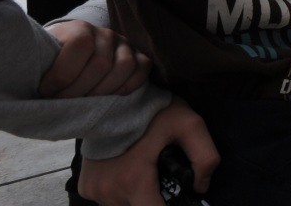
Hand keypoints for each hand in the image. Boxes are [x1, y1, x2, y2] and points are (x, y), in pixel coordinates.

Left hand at [41, 21, 150, 97]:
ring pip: (123, 68)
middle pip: (100, 64)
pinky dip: (126, 88)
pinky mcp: (139, 56)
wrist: (72, 51)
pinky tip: (108, 99)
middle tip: (62, 104)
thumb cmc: (54, 59)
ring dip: (102, 93)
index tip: (46, 92)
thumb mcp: (43, 57)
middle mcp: (105, 33)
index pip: (79, 47)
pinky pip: (141, 70)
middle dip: (78, 91)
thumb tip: (25, 87)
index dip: (62, 75)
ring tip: (84, 104)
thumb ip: (40, 66)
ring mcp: (125, 44)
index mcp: (79, 28)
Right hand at [79, 97, 217, 204]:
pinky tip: (130, 173)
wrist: (113, 96)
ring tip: (148, 175)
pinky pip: (108, 200)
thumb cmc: (153, 110)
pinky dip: (122, 193)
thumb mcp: (190, 125)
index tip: (178, 200)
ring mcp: (94, 190)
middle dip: (155, 201)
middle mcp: (109, 191)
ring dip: (138, 199)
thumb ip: (205, 157)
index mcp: (134, 181)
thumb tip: (201, 186)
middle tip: (165, 183)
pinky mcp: (85, 187)